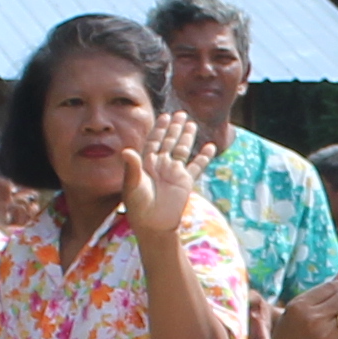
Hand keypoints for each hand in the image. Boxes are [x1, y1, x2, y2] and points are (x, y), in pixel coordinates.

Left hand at [119, 113, 202, 241]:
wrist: (153, 224)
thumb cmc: (138, 206)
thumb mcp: (132, 185)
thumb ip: (131, 167)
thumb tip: (126, 150)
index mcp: (146, 163)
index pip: (154, 140)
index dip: (160, 128)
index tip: (165, 116)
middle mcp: (161, 165)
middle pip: (169, 141)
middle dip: (175, 128)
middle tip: (181, 114)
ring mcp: (174, 172)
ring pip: (182, 150)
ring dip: (187, 137)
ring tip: (192, 123)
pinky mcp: (185, 181)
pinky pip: (197, 166)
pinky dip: (204, 157)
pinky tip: (211, 147)